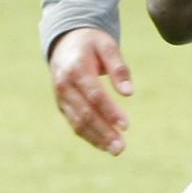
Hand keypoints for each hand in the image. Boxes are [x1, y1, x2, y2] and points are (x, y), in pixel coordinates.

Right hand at [48, 26, 133, 153]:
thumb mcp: (108, 46)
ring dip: (97, 138)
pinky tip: (104, 145)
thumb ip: (119, 68)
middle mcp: (64, 84)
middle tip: (121, 147)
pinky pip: (74, 123)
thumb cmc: (92, 44)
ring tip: (116, 151)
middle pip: (84, 113)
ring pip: (77, 122)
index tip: (126, 125)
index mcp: (76, 68)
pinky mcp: (63, 105)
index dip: (110, 112)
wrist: (66, 41)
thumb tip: (128, 92)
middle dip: (103, 132)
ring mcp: (61, 96)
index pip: (94, 95)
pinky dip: (89, 136)